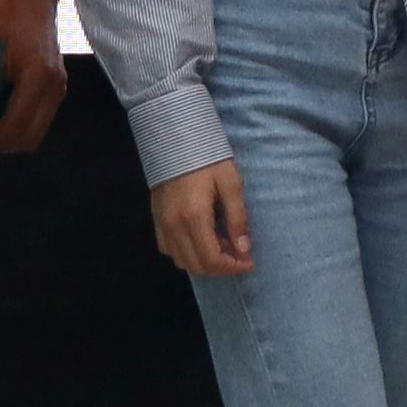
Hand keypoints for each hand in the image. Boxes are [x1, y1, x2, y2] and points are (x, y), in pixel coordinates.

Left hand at [0, 0, 68, 163]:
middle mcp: (54, 86)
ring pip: (36, 133)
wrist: (33, 1)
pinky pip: (40, 122)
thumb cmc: (6, 20)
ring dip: (11, 142)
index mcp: (37, 77)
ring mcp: (60, 88)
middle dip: (1, 148)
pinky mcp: (58, 88)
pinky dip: (20, 130)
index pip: (15, 125)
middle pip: (29, 137)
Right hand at [148, 153, 256, 279]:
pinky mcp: (156, 220)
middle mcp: (174, 226)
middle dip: (221, 267)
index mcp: (194, 217)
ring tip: (222, 244)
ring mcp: (162, 224)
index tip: (250, 261)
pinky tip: (201, 239)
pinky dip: (187, 253)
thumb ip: (238, 218)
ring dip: (204, 261)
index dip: (233, 267)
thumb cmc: (208, 158)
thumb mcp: (231, 183)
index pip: (212, 259)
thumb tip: (244, 249)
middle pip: (197, 266)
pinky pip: (169, 249)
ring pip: (182, 261)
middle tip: (239, 252)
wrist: (176, 139)